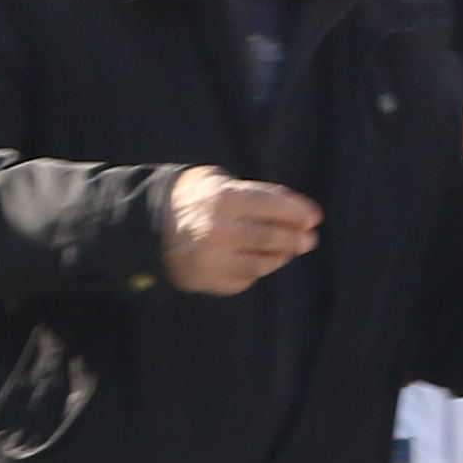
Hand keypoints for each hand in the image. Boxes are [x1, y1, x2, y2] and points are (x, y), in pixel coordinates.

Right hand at [162, 168, 321, 295]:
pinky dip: (256, 269)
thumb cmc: (191, 198)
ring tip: (288, 249)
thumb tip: (296, 209)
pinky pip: (247, 279)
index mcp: (223, 200)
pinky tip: (259, 260)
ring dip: (281, 256)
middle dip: (296, 238)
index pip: (272, 206)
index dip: (297, 212)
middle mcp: (221, 232)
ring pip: (265, 263)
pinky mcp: (213, 281)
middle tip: (309, 238)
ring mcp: (216, 260)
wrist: (147, 227)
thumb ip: (255, 193)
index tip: (314, 216)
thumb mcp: (217, 181)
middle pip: (273, 239)